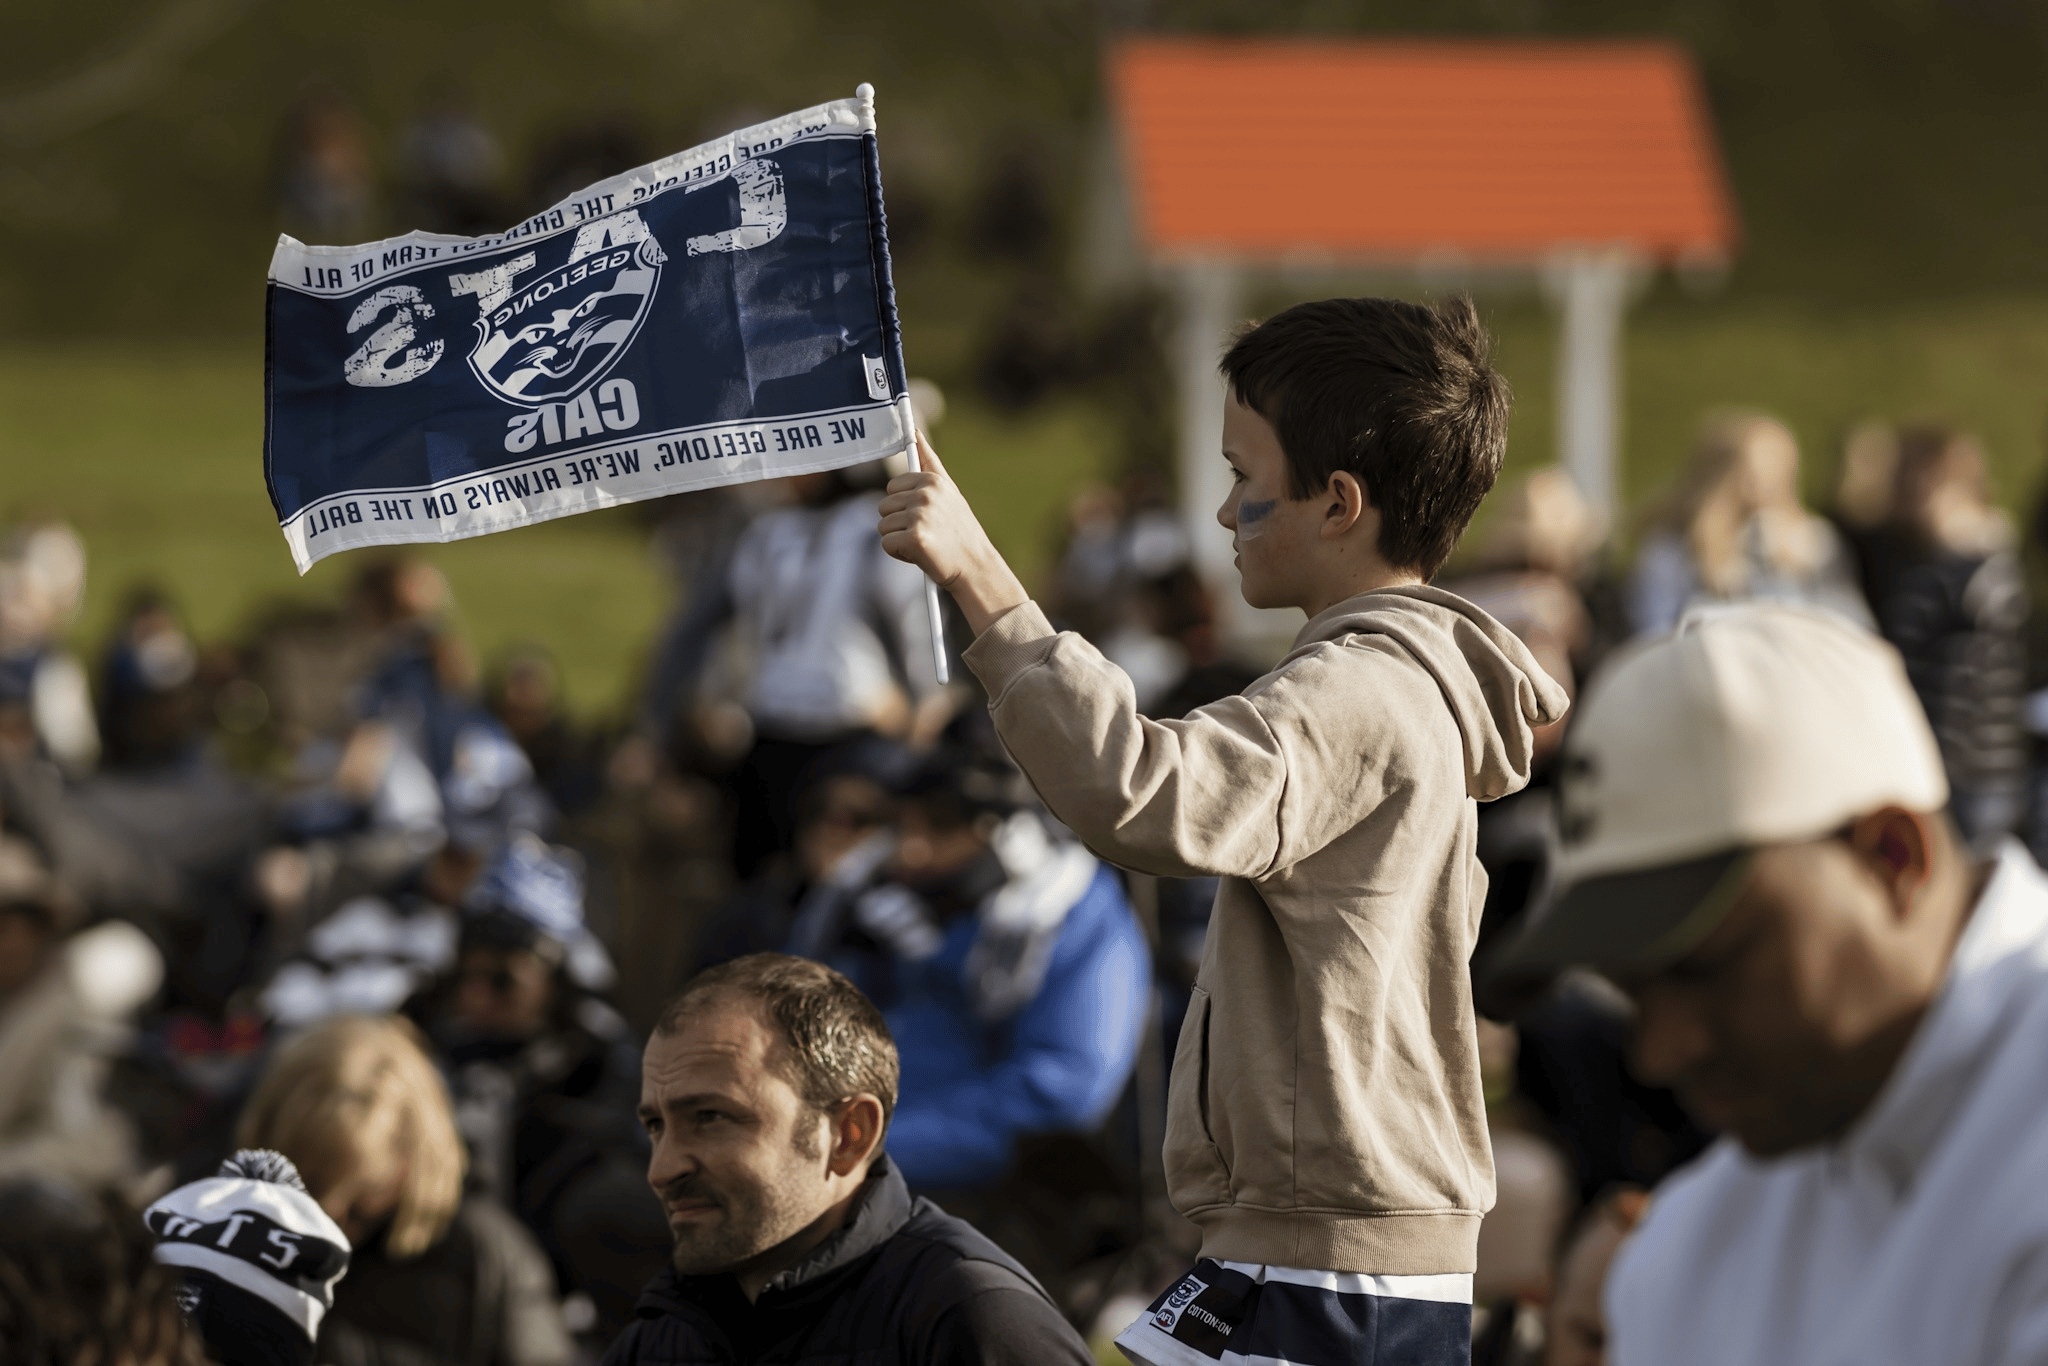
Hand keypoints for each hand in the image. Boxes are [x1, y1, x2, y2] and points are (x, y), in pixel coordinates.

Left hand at [878, 434, 1030, 635]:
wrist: (976, 567)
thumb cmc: (960, 531)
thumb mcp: (948, 491)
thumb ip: (929, 462)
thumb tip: (914, 430)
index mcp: (932, 480)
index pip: (893, 487)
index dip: (904, 506)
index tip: (924, 516)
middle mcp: (925, 494)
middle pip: (884, 506)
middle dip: (899, 523)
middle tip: (926, 533)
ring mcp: (919, 515)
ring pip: (883, 526)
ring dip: (898, 539)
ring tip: (924, 543)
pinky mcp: (914, 538)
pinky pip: (887, 543)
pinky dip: (899, 554)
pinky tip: (920, 555)